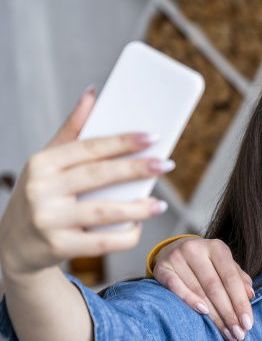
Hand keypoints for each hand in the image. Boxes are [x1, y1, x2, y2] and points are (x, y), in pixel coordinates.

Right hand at [0, 88, 171, 277]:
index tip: (153, 137)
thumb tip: (93, 93)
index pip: (88, 148)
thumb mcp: (48, 163)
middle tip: (166, 164)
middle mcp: (41, 189)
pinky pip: (103, 242)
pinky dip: (126, 235)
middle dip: (137, 168)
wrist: (15, 245)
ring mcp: (48, 220)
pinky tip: (138, 227)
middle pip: (99, 176)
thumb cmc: (41, 195)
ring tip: (160, 204)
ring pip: (104, 212)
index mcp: (41, 163)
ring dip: (138, 208)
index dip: (123, 142)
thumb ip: (72, 130)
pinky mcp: (58, 247)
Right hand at [153, 237, 253, 340]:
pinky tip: (203, 313)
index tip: (248, 323)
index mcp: (217, 247)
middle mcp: (196, 249)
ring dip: (213, 316)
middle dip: (228, 314)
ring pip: (198, 291)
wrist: (175, 251)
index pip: (231, 278)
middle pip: (215, 287)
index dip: (240, 302)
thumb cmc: (208, 264)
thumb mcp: (226, 266)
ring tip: (226, 333)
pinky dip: (189, 300)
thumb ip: (239, 279)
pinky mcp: (162, 268)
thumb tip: (250, 295)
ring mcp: (177, 257)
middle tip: (238, 334)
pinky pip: (176, 288)